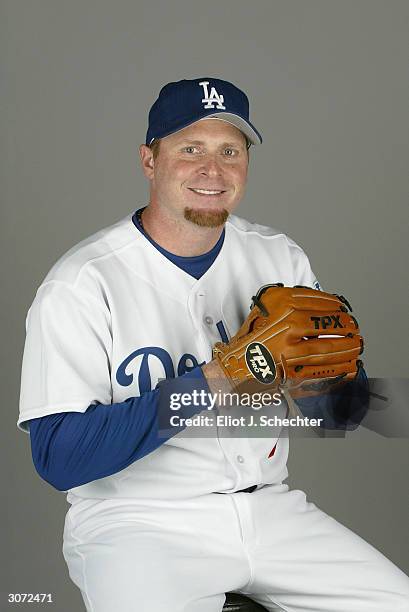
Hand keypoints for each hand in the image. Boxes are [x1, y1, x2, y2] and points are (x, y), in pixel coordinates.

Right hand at [212, 284, 363, 398]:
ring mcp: (290, 348)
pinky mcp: (292, 371)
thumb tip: (322, 305)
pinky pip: (322, 369)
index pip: (317, 300)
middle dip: (345, 326)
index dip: (336, 305)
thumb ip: (290, 302)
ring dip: (346, 348)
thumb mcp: (265, 309)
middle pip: (327, 322)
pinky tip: (348, 366)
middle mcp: (285, 323)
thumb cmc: (248, 339)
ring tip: (355, 346)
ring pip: (328, 347)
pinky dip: (339, 369)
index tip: (343, 309)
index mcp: (280, 303)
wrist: (231, 365)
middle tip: (353, 327)